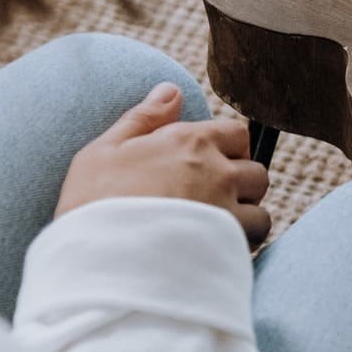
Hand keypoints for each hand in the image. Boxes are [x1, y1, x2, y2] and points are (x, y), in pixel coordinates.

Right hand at [57, 82, 271, 244]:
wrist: (92, 261)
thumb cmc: (90, 205)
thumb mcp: (103, 152)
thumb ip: (143, 118)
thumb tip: (171, 90)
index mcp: (189, 141)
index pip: (237, 134)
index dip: (230, 151)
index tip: (212, 169)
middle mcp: (216, 169)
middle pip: (256, 171)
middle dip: (241, 187)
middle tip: (212, 204)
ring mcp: (227, 205)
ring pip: (260, 205)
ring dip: (245, 217)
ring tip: (215, 232)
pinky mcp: (231, 239)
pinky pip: (258, 234)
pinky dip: (245, 241)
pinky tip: (219, 249)